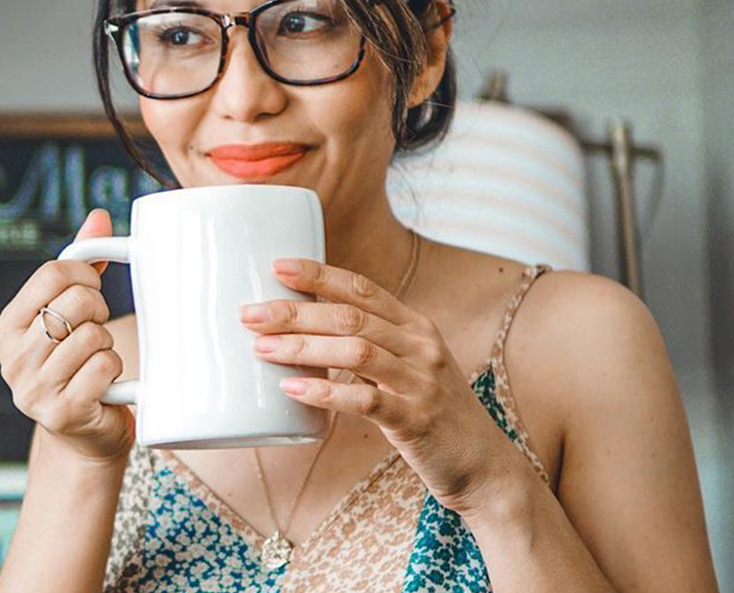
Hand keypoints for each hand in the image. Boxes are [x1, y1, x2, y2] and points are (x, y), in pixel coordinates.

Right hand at [0, 209, 133, 464]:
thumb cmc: (78, 366)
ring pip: (93, 335)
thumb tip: (98, 216)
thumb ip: (81, 265)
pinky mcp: (62, 413)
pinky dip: (114, 369)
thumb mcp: (70, 314)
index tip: (92, 290)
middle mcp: (11, 360)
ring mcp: (33, 390)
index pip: (51, 273)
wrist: (84, 438)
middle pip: (74, 302)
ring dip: (106, 344)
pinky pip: (104, 366)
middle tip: (97, 327)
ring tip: (97, 359)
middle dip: (99, 309)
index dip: (85, 275)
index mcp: (5, 328)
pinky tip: (105, 382)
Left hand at [239, 258, 520, 514]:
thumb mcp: (408, 367)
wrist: (484, 466)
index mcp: (415, 326)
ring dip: (303, 348)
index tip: (277, 266)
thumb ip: (369, 346)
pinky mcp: (416, 420)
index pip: (362, 288)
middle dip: (295, 312)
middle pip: (350, 316)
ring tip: (260, 348)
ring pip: (355, 352)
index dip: (318, 274)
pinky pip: (365, 401)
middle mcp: (420, 346)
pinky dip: (325, 392)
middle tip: (249, 314)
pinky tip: (292, 390)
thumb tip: (302, 331)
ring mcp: (421, 382)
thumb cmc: (431, 414)